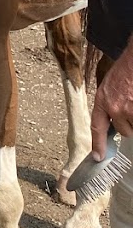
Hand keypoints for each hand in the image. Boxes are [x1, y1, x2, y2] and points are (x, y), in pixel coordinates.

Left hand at [91, 36, 132, 156]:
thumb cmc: (126, 70)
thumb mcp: (110, 85)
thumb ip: (109, 104)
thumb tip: (113, 120)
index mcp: (103, 100)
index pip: (97, 126)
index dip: (97, 143)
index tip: (98, 157)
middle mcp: (115, 107)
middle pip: (124, 131)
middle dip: (129, 123)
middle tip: (132, 106)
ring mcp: (130, 109)